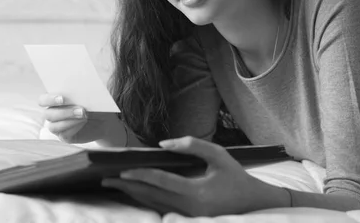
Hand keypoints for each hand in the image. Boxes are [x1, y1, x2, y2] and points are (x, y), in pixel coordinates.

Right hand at [38, 94, 116, 143]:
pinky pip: (64, 134)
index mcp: (53, 100)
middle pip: (47, 114)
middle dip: (63, 112)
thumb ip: (81, 90)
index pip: (43, 100)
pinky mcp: (64, 136)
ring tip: (85, 115)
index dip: (49, 99)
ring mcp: (57, 126)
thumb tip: (82, 86)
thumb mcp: (89, 94)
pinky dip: (74, 128)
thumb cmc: (93, 102)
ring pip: (53, 126)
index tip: (63, 98)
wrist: (104, 118)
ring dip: (69, 120)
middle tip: (81, 109)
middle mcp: (52, 113)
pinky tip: (83, 122)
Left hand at [101, 136, 282, 215]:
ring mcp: (186, 216)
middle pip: (150, 196)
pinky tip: (131, 191)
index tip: (122, 169)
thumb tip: (163, 145)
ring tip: (112, 184)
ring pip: (152, 204)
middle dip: (127, 186)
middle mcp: (188, 208)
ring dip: (131, 193)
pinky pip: (159, 208)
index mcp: (196, 193)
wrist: (253, 203)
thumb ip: (192, 145)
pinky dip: (143, 199)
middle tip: (106, 177)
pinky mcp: (186, 218)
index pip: (161, 182)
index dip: (140, 174)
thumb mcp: (219, 155)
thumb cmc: (236, 176)